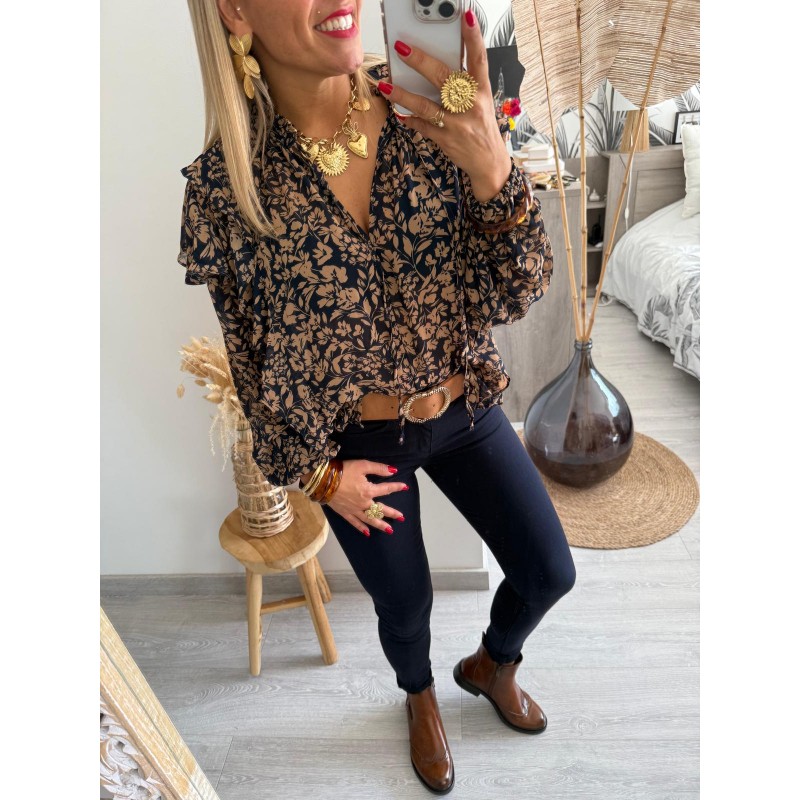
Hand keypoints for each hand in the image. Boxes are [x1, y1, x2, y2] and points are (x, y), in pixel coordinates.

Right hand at [325, 459, 407, 537]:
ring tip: (389, 530)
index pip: (386, 489)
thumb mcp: (362, 465)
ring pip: (370, 519)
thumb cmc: (343, 471)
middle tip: (402, 518)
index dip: (396, 487)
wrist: (323, 480)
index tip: (405, 487)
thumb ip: (378, 468)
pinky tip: (367, 533)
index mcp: (369, 491)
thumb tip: (393, 471)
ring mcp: (354, 510)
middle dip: (392, 513)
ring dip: (380, 525)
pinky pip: (355, 523)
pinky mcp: (345, 513)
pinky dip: (361, 528)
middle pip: (380, 509)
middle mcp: (364, 503)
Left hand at [378, 10, 510, 199]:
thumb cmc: (482, 128)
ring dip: (403, 94)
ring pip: (426, 105)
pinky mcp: (446, 139)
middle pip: (444, 78)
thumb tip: (438, 67)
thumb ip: (464, 86)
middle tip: (402, 48)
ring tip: (386, 84)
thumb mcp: (481, 103)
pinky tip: (398, 113)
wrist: (489, 163)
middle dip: (421, 61)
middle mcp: (470, 105)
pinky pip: (423, 126)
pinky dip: (409, 119)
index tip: (467, 16)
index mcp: (481, 91)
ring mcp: (457, 124)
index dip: (474, 37)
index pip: (479, 59)